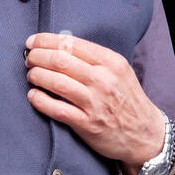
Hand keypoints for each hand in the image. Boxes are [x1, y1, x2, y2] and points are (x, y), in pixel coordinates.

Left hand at [24, 32, 166, 174]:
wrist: (145, 133)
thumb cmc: (127, 99)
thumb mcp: (119, 71)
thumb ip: (95, 59)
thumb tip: (60, 46)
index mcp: (111, 62)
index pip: (71, 43)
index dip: (46, 41)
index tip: (32, 42)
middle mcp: (104, 80)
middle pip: (60, 60)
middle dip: (37, 56)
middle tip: (29, 59)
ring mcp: (96, 103)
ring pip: (56, 82)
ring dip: (36, 76)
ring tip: (31, 76)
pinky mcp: (88, 124)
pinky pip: (57, 109)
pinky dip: (40, 100)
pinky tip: (33, 96)